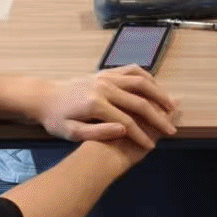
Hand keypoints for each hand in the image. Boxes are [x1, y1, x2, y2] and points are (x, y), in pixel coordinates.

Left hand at [34, 66, 180, 152]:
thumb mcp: (71, 132)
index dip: (141, 135)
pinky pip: (133, 70)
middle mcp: (104, 86)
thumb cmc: (57, 119)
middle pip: (139, 100)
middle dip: (157, 116)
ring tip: (171, 107)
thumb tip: (124, 129)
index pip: (127, 121)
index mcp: (95, 104)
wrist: (45, 96)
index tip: (151, 146)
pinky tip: (156, 88)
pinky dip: (148, 78)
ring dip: (159, 94)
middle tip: (171, 129)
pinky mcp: (107, 71)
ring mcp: (107, 76)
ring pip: (141, 82)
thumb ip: (97, 132)